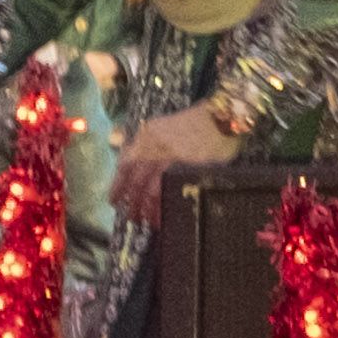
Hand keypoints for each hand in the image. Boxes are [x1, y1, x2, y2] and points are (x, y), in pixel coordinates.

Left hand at [106, 101, 238, 226]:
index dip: (117, 184)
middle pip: (133, 177)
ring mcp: (167, 154)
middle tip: (129, 215)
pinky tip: (160, 215)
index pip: (125, 163)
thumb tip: (132, 159)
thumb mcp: (166, 128)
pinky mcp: (183, 164)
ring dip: (142, 206)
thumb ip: (149, 144)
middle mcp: (152, 144)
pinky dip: (160, 204)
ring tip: (143, 220)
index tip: (114, 200)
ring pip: (147, 186)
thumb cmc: (198, 123)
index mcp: (147, 134)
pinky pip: (166, 188)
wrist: (222, 116)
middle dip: (128, 199)